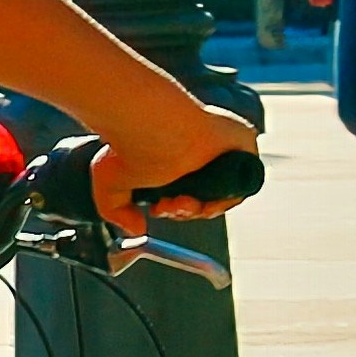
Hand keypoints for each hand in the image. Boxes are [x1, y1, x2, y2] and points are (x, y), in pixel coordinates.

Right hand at [94, 104, 264, 237]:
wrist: (153, 128)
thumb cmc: (129, 144)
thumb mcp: (109, 183)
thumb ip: (115, 211)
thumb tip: (135, 228)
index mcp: (175, 161)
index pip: (187, 196)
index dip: (175, 210)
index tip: (159, 209)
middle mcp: (198, 155)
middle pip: (205, 199)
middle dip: (186, 212)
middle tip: (170, 206)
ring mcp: (221, 150)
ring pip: (223, 194)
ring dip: (203, 209)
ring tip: (181, 202)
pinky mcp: (242, 143)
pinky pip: (246, 181)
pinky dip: (230, 196)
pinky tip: (206, 198)